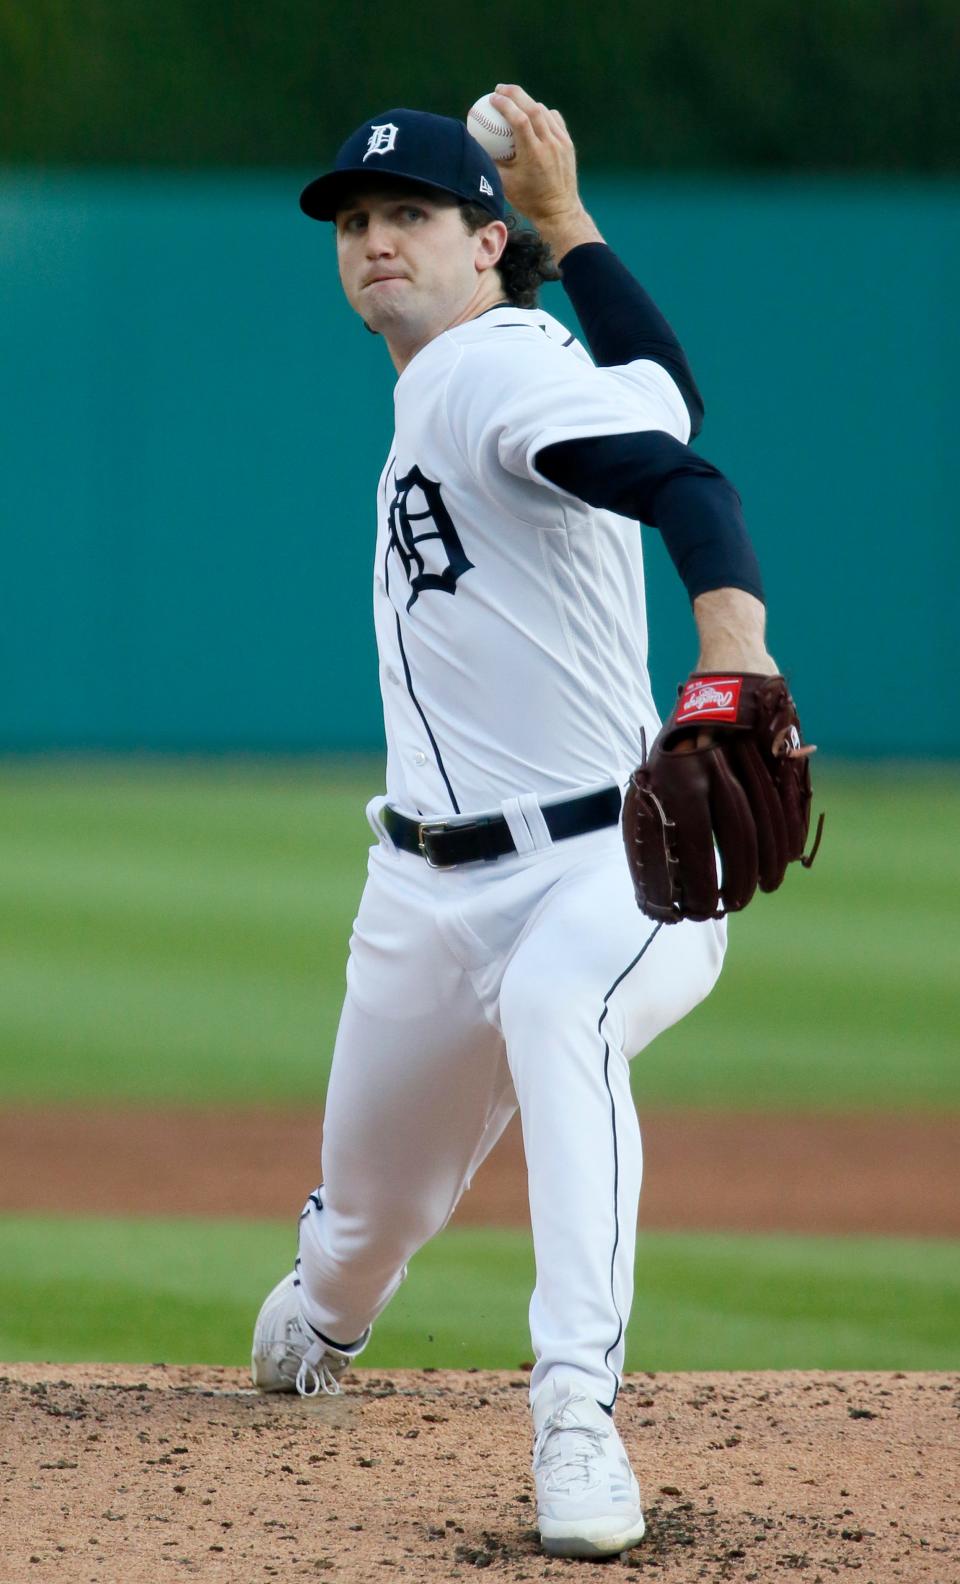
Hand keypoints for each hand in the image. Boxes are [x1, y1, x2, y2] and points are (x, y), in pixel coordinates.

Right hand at [489, 84, 602, 259]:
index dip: (505, 104)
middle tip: (500, 89)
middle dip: (515, 94)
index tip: (492, 98)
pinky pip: (555, 120)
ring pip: (545, 111)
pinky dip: (543, 113)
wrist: (558, 211)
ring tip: (514, 100)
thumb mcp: (505, 183)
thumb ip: (491, 162)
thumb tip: (476, 142)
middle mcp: (550, 144)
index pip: (519, 119)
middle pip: (533, 108)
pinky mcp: (568, 144)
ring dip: (528, 102)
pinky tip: (533, 113)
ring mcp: (562, 142)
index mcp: (533, 153)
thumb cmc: (528, 200)